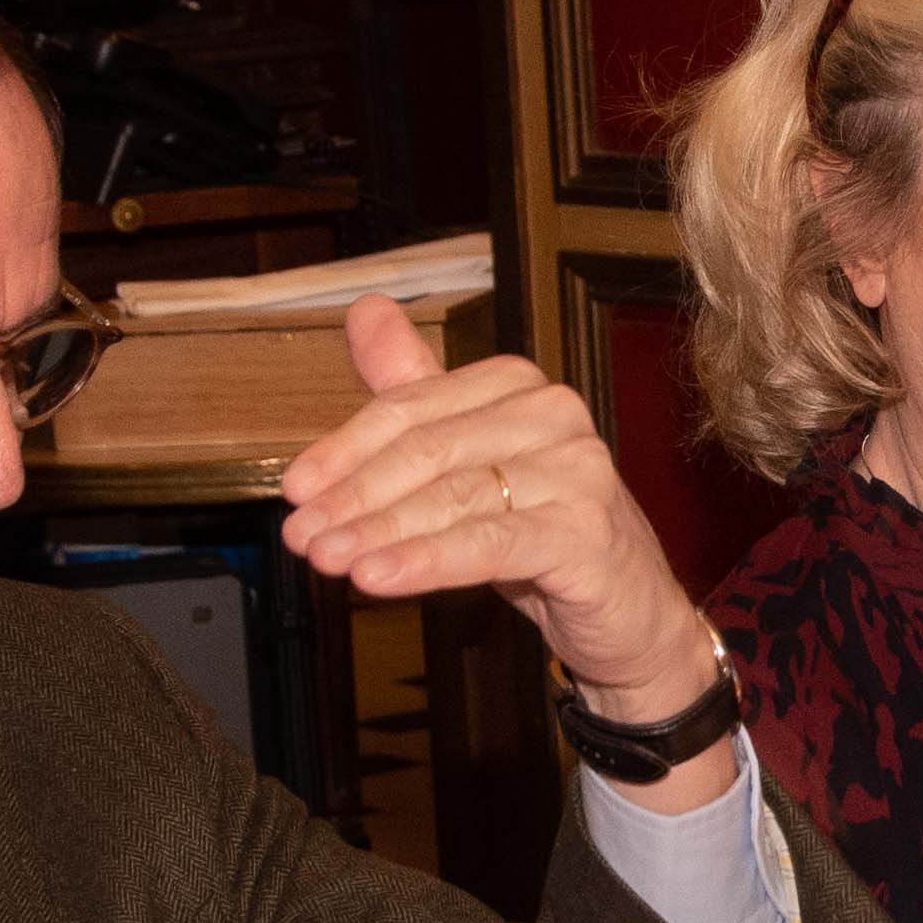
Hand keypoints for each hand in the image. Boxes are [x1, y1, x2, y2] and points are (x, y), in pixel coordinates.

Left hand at [276, 303, 727, 777]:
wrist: (628, 612)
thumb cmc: (542, 533)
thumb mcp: (470, 462)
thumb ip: (415, 390)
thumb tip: (365, 310)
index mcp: (516, 386)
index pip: (410, 407)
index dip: (344, 449)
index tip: (294, 491)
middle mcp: (553, 415)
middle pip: (428, 450)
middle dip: (353, 496)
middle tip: (301, 535)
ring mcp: (577, 472)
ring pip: (453, 498)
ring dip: (378, 531)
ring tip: (328, 560)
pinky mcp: (586, 532)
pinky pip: (488, 543)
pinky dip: (425, 561)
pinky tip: (378, 577)